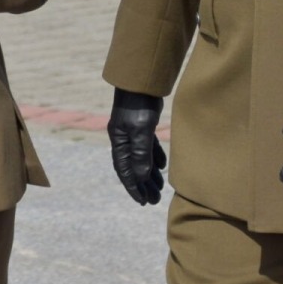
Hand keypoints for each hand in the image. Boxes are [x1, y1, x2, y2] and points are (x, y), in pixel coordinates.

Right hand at [108, 88, 167, 203]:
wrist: (141, 82)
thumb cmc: (139, 105)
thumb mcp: (140, 130)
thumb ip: (141, 154)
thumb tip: (141, 176)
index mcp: (119, 143)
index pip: (125, 171)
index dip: (133, 188)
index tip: (143, 202)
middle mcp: (124, 140)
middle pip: (133, 168)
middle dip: (143, 185)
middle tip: (154, 201)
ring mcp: (133, 133)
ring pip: (141, 159)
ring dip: (149, 175)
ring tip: (159, 189)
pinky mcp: (142, 126)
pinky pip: (147, 148)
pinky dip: (154, 159)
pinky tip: (162, 167)